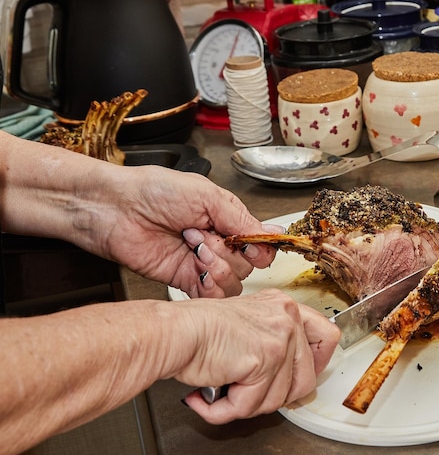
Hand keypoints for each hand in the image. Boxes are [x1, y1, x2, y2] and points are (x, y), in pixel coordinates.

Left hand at [95, 165, 280, 297]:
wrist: (114, 208)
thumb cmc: (154, 191)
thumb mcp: (206, 196)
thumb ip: (241, 219)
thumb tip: (273, 232)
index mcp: (226, 219)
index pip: (260, 244)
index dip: (259, 248)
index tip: (249, 244)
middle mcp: (217, 243)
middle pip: (248, 265)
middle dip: (228, 252)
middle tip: (202, 235)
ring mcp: (201, 263)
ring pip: (233, 283)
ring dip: (218, 269)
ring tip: (194, 249)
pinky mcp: (183, 280)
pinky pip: (210, 297)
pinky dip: (210, 289)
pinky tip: (198, 272)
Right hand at [175, 289, 339, 423]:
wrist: (174, 332)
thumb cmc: (197, 328)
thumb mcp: (246, 324)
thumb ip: (271, 342)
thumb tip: (287, 375)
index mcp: (284, 307)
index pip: (327, 336)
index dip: (319, 364)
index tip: (299, 378)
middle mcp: (286, 318)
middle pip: (307, 378)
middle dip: (277, 397)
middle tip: (250, 394)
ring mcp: (278, 338)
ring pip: (279, 399)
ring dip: (247, 404)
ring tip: (224, 390)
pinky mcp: (264, 359)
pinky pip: (251, 405)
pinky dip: (225, 410)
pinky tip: (210, 396)